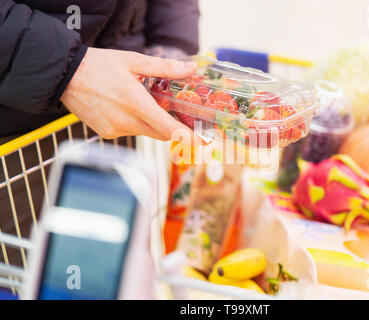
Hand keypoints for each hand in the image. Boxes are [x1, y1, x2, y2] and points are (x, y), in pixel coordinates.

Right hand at [61, 47, 196, 140]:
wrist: (65, 75)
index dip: (189, 138)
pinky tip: (129, 108)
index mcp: (136, 104)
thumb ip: (166, 68)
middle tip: (185, 122)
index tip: (203, 143)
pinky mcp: (106, 133)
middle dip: (175, 130)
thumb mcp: (135, 61)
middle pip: (161, 134)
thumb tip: (191, 69)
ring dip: (154, 124)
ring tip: (149, 105)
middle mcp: (126, 122)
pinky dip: (137, 124)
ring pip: (146, 133)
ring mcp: (115, 130)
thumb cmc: (99, 65)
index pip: (170, 129)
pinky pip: (130, 132)